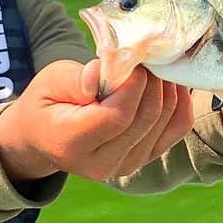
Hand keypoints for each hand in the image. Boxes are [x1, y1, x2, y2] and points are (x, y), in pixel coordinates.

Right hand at [0, 59, 193, 183]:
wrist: (44, 137)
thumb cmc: (46, 102)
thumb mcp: (50, 81)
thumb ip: (77, 78)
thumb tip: (104, 73)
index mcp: (72, 144)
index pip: (118, 116)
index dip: (133, 84)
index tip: (131, 59)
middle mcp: (102, 164)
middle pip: (145, 119)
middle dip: (152, 81)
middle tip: (146, 56)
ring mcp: (126, 166)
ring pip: (164, 123)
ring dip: (167, 88)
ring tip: (155, 65)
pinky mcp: (143, 159)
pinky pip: (175, 129)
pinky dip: (179, 103)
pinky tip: (169, 82)